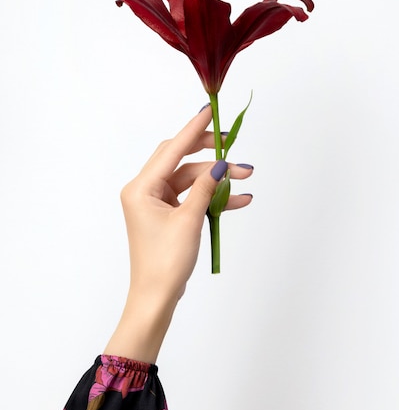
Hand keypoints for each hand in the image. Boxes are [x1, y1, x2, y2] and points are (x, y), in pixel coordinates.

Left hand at [104, 105, 252, 361]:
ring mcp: (157, 203)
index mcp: (141, 187)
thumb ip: (205, 188)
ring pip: (192, 180)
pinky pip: (193, 198)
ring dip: (217, 181)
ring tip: (246, 179)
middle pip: (182, 161)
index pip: (172, 149)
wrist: (157, 297)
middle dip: (211, 157)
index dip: (193, 130)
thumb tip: (220, 165)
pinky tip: (238, 199)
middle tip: (233, 147)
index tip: (210, 112)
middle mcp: (146, 190)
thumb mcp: (189, 220)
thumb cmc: (165, 262)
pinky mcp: (169, 215)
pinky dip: (213, 198)